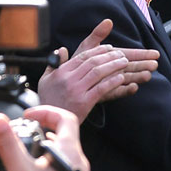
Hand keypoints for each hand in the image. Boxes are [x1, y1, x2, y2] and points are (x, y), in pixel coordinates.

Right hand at [0, 106, 91, 170]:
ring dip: (45, 145)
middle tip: (24, 130)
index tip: (28, 115)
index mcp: (69, 150)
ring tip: (25, 150)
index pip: (65, 117)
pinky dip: (47, 161)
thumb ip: (8, 145)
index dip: (46, 111)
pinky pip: (62, 166)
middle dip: (43, 127)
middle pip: (64, 133)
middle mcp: (78, 159)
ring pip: (63, 150)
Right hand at [37, 19, 159, 119]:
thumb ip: (54, 63)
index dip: (98, 50)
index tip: (110, 48)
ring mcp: (76, 91)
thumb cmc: (49, 99)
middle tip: (121, 54)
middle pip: (93, 62)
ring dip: (114, 66)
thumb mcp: (46, 79)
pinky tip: (121, 78)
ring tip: (124, 62)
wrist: (48, 122)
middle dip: (109, 56)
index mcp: (61, 71)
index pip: (83, 56)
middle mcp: (68, 79)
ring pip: (98, 73)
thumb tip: (62, 49)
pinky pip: (101, 88)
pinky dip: (112, 82)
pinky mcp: (84, 102)